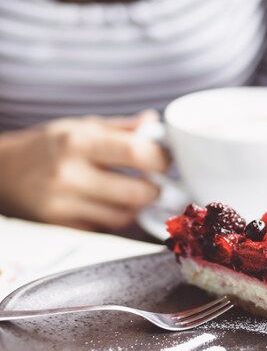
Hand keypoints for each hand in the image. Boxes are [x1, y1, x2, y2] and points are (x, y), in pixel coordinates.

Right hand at [0, 111, 169, 229]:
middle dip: (154, 190)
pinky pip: (103, 228)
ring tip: (131, 192)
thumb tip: (154, 122)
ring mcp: (63, 205)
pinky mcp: (60, 227)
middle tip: (154, 182)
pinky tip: (107, 204)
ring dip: (135, 207)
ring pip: (123, 216)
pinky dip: (113, 219)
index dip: (162, 160)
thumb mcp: (80, 126)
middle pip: (136, 193)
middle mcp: (70, 174)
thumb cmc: (48, 145)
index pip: (137, 154)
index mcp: (78, 142)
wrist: (4, 171)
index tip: (166, 161)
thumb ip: (120, 128)